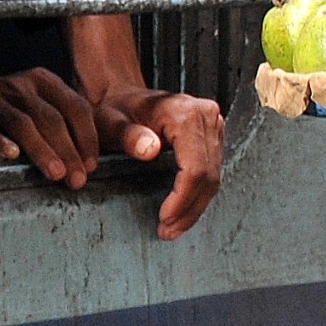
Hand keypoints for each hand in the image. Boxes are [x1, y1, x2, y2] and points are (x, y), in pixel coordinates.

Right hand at [0, 67, 99, 187]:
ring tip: (56, 174)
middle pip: (51, 119)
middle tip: (78, 178)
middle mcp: (20, 86)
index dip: (87, 136)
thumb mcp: (36, 103)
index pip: (75, 106)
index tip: (92, 164)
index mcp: (43, 81)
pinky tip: (11, 155)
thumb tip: (89, 160)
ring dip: (42, 151)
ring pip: (22, 125)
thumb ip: (62, 122)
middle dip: (69, 151)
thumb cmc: (6, 109)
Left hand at [93, 87, 223, 239]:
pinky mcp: (214, 132)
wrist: (125, 93)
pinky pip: (212, 169)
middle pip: (208, 175)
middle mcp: (207, 115)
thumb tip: (151, 150)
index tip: (163, 219)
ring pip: (214, 176)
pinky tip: (182, 209)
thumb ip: (129, 136)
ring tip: (173, 227)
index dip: (182, 199)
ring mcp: (214, 123)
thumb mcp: (111, 123)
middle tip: (167, 232)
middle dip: (189, 208)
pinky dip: (198, 193)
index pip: (195, 167)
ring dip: (195, 205)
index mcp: (186, 113)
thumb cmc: (115, 108)